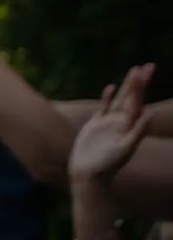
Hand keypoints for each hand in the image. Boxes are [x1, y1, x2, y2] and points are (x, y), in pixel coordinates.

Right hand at [69, 65, 154, 183]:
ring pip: (118, 100)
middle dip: (139, 82)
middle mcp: (120, 122)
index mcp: (129, 125)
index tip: (147, 71)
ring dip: (126, 86)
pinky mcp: (95, 126)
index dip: (141, 85)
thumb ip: (138, 131)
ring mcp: (108, 123)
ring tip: (133, 72)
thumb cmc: (107, 164)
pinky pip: (103, 108)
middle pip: (132, 97)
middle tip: (147, 66)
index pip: (137, 100)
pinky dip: (106, 98)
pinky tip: (110, 88)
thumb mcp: (125, 148)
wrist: (89, 174)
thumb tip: (150, 113)